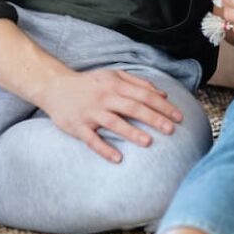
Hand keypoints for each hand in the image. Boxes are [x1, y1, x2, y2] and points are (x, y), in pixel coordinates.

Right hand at [36, 68, 183, 162]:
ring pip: (113, 122)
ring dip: (131, 132)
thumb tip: (163, 93)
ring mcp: (90, 112)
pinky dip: (104, 148)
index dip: (162, 105)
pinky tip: (117, 158)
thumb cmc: (90, 83)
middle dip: (153, 118)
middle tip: (171, 130)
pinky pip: (92, 139)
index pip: (143, 95)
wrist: (55, 87)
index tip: (179, 116)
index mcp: (115, 84)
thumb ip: (138, 83)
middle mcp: (104, 97)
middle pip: (132, 107)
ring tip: (148, 142)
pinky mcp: (77, 126)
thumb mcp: (113, 76)